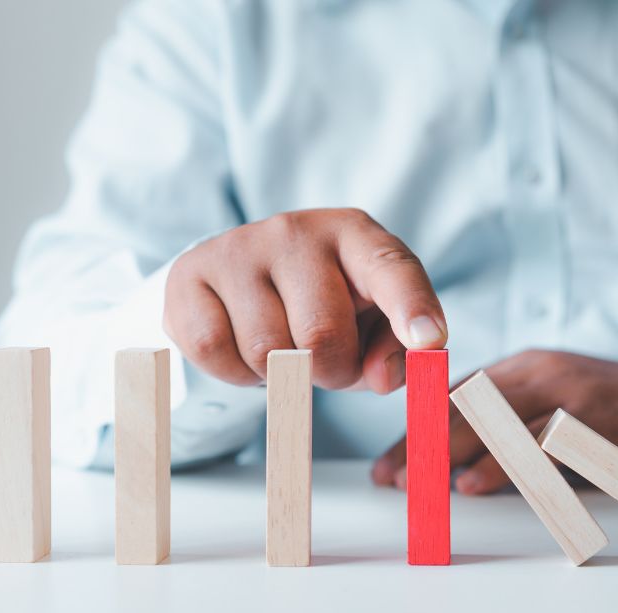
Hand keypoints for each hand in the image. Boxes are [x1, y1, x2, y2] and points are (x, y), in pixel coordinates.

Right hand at [164, 208, 446, 391]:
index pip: (391, 268)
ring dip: (282, 374)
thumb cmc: (327, 304)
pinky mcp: (190, 273)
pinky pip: (215, 351)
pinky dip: (236, 373)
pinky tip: (245, 348)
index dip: (412, 307)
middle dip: (330, 370)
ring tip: (284, 347)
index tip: (428, 340)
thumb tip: (381, 377)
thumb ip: (396, 353)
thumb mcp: (373, 324)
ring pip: (266, 352)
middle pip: (322, 336)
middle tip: (327, 360)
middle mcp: (297, 230)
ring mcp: (239, 247)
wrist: (244, 277)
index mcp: (356, 235)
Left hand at [372, 350, 617, 494]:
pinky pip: (540, 445)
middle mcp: (540, 374)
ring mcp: (568, 394)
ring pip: (496, 420)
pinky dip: (502, 466)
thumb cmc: (613, 410)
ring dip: (452, 454)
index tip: (389, 465)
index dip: (417, 430)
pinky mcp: (595, 420)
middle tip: (395, 477)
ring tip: (420, 483)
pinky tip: (474, 483)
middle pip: (467, 404)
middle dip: (424, 444)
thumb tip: (449, 459)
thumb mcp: (553, 399)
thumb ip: (506, 418)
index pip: (455, 395)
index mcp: (524, 368)